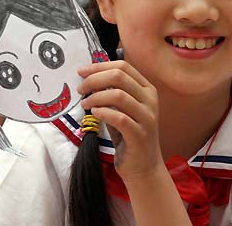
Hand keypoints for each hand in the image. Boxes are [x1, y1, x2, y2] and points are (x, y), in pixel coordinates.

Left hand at [78, 60, 164, 181]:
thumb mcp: (121, 108)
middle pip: (119, 76)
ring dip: (96, 97)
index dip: (100, 66)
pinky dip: (104, 112)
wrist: (143, 166)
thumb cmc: (128, 134)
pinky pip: (119, 118)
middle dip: (95, 79)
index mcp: (146, 88)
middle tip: (81, 88)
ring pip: (119, 95)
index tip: (82, 71)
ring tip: (85, 103)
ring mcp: (147, 117)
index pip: (123, 66)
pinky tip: (94, 113)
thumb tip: (88, 77)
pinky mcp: (140, 135)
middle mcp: (150, 99)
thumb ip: (111, 92)